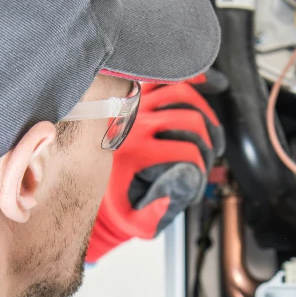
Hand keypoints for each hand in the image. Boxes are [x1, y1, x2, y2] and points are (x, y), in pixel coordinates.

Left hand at [86, 81, 224, 261]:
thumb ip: (155, 214)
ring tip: (209, 131)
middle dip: (207, 141)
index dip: (202, 165)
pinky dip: (187, 79)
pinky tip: (204, 86)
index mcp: (135, 152)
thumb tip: (176, 194)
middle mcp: (134, 123)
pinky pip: (164, 78)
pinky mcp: (134, 94)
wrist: (86, 180)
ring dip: (204, 112)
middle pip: (190, 119)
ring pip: (182, 92)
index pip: (186, 151)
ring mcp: (134, 104)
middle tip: (209, 155)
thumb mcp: (132, 218)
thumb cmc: (115, 200)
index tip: (201, 174)